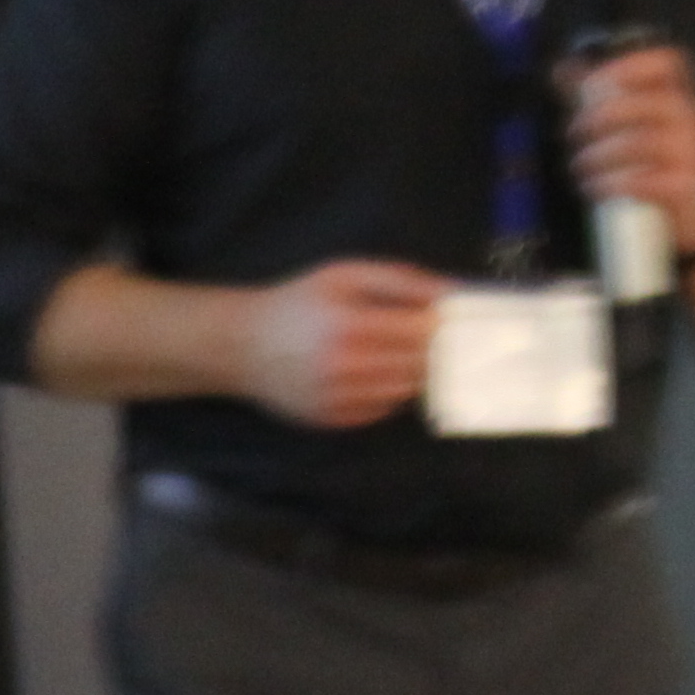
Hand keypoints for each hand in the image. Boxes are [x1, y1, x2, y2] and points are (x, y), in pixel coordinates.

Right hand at [237, 259, 442, 428]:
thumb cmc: (298, 303)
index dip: (441, 324)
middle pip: (421, 364)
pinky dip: (386, 392)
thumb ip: (400, 278)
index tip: (442, 317)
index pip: (424, 332)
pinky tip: (366, 374)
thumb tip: (452, 292)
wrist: (242, 345)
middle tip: (417, 335)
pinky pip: (384, 409)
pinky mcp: (334, 420)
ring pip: (406, 390)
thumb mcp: (343, 275)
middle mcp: (345, 367)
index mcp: (350, 325)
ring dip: (408, 372)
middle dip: (428, 349)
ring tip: (387, 353)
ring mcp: (339, 398)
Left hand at [566, 44, 694, 250]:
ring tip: (580, 166)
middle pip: (640, 103)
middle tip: (573, 133)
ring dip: (596, 156)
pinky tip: (594, 187)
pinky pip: (641, 180)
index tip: (591, 84)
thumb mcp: (632, 125)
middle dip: (596, 117)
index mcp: (679, 96)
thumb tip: (561, 68)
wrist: (694, 212)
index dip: (627, 66)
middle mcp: (692, 119)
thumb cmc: (654, 161)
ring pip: (637, 143)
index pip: (668, 62)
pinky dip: (609, 183)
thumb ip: (598, 95)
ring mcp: (692, 153)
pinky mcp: (686, 187)